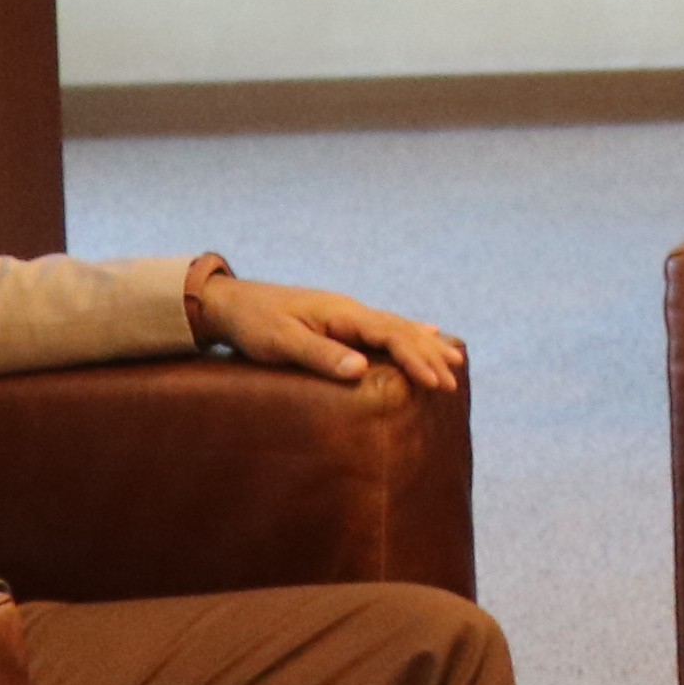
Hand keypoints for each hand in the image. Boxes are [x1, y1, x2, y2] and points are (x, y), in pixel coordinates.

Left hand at [191, 268, 465, 395]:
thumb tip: (362, 369)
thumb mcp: (281, 342)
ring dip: (425, 345)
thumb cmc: (252, 324)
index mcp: (342, 314)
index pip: (391, 335)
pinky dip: (409, 334)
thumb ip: (321, 355)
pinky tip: (426, 333)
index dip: (416, 358)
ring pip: (396, 328)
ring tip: (454, 360)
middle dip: (430, 355)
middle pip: (401, 330)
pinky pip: (384, 328)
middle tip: (454, 381)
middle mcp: (350, 310)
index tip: (437, 381)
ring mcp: (345, 314)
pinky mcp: (338, 321)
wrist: (229, 302)